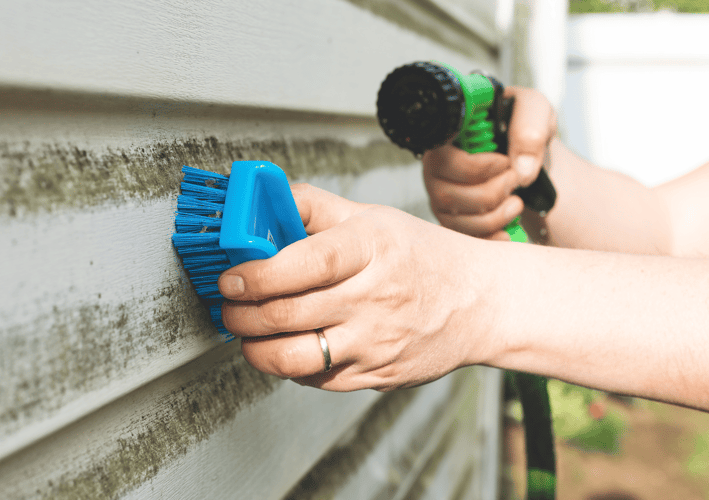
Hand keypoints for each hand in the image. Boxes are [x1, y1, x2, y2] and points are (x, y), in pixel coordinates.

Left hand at [218, 184, 495, 391]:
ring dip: (255, 348)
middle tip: (228, 305)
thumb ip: (312, 207)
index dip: (260, 273)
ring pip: (295, 358)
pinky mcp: (377, 375)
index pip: (307, 263)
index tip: (231, 279)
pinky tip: (285, 348)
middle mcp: (374, 297)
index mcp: (371, 248)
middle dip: (241, 314)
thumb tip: (259, 198)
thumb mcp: (371, 217)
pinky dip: (288, 367)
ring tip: (246, 333)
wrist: (481, 303)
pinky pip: (317, 380)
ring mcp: (376, 342)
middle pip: (289, 314)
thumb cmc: (421, 256)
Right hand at [421, 86, 556, 239]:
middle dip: (493, 192)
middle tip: (516, 179)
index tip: (505, 162)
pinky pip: (465, 238)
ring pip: (456, 220)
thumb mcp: (534, 111)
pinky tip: (508, 230)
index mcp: (447, 138)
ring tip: (516, 201)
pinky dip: (492, 238)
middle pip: (447, 194)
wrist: (530, 155)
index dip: (477, 167)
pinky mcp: (454, 220)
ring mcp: (442, 196)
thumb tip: (521, 168)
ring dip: (496, 215)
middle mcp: (436, 169)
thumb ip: (530, 127)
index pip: (441, 160)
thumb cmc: (524, 129)